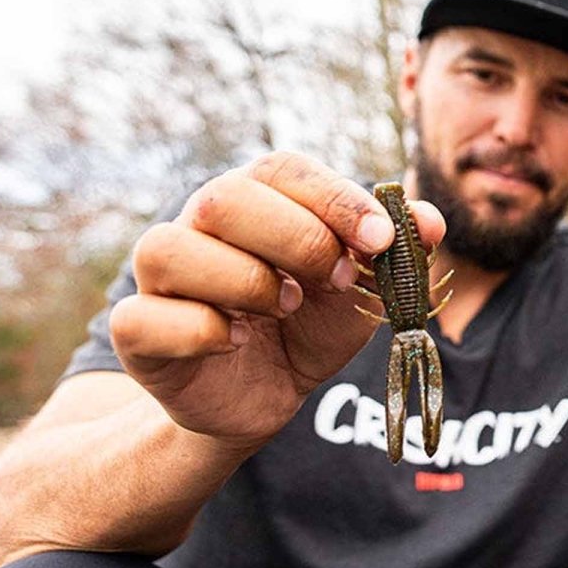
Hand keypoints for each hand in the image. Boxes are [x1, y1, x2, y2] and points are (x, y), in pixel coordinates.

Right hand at [110, 152, 444, 448]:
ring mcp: (159, 278)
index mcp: (255, 201)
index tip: (382, 240)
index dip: (336, 198)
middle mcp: (197, 226)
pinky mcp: (137, 331)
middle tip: (336, 278)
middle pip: (224, 199)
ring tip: (284, 308)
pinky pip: (144, 317)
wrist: (262, 398)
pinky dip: (200, 330)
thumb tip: (430, 223)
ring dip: (245, 282)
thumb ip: (394, 253)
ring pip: (169, 249)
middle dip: (297, 239)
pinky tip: (235, 341)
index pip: (283, 169)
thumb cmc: (305, 328)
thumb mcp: (360, 291)